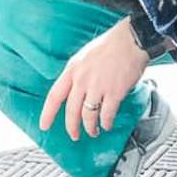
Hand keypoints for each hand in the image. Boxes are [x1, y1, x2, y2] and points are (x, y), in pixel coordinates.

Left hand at [39, 17, 149, 139]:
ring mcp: (97, 87)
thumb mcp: (85, 56)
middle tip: (74, 135)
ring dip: (90, 128)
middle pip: (71, 111)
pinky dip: (106, 123)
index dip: (48, 114)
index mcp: (73, 69)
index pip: (54, 96)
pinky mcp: (114, 92)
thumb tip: (77, 90)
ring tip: (93, 131)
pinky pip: (106, 114)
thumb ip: (79, 73)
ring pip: (88, 116)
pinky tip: (107, 124)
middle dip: (72, 127)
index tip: (44, 126)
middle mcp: (82, 80)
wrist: (131, 40)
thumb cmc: (111, 45)